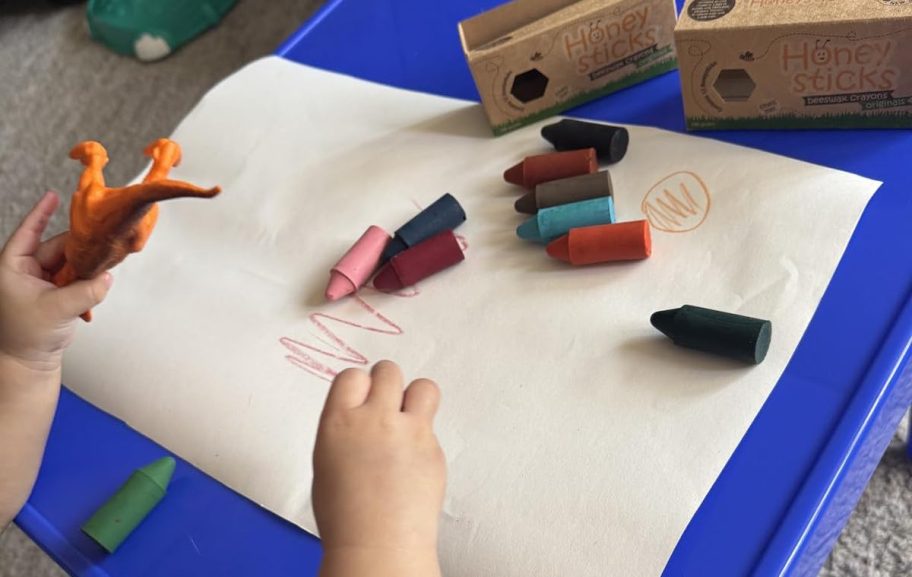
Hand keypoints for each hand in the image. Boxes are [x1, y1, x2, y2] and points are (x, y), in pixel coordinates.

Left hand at [0, 192, 111, 373]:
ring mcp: (39, 282)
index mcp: (12, 268)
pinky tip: (90, 297)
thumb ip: (86, 291)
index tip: (54, 196)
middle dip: (79, 253)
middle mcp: (24, 271)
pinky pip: (74, 280)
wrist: (27, 364)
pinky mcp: (53, 293)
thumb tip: (107, 277)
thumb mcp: (57, 310)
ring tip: (98, 278)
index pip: (28, 233)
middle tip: (101, 251)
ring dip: (84, 273)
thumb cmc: (25, 337)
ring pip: (69, 265)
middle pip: (57, 249)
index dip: (41, 213)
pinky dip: (85, 286)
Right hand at [313, 361, 444, 570]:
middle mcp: (374, 420)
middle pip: (388, 371)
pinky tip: (413, 461)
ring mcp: (408, 432)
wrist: (377, 545)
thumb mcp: (328, 460)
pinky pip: (432, 427)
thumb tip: (360, 414)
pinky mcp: (433, 448)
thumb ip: (347, 428)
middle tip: (387, 404)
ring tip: (408, 418)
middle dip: (387, 383)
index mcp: (339, 422)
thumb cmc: (345, 514)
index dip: (359, 386)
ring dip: (415, 397)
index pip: (352, 376)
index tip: (362, 397)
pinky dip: (423, 437)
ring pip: (423, 386)